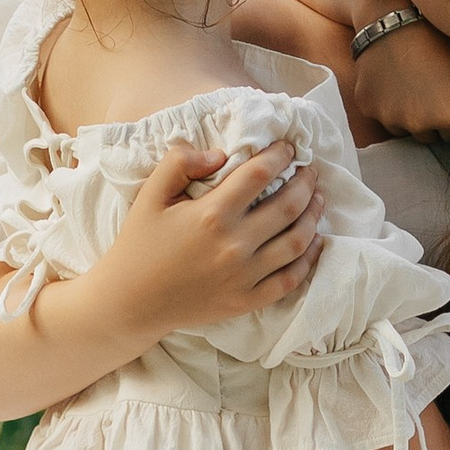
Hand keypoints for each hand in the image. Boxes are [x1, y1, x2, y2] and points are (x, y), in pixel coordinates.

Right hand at [111, 142, 320, 336]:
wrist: (131, 302)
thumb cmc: (140, 245)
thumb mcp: (150, 195)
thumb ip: (178, 163)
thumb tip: (219, 154)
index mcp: (212, 214)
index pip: (260, 174)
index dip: (280, 156)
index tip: (288, 147)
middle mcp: (234, 245)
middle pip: (288, 206)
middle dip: (305, 182)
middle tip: (311, 171)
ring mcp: (244, 276)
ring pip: (297, 242)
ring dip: (313, 216)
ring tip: (318, 199)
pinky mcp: (247, 301)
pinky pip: (290, 280)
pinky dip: (309, 260)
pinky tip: (315, 243)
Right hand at [354, 18, 449, 140]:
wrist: (395, 21)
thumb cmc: (438, 41)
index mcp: (448, 118)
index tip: (447, 98)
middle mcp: (419, 126)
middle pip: (427, 136)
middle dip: (430, 121)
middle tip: (428, 91)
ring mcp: (389, 118)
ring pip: (401, 128)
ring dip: (406, 115)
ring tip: (409, 84)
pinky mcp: (367, 107)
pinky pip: (379, 113)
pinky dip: (384, 103)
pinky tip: (389, 80)